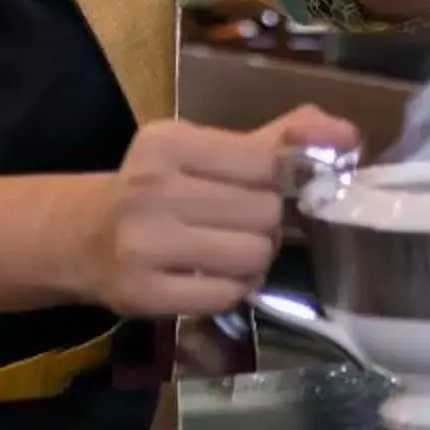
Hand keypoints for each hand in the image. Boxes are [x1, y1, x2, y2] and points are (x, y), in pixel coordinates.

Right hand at [69, 107, 358, 317]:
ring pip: (252, 256)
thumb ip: (276, 140)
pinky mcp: (143, 292)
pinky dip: (232, 289)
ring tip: (228, 252)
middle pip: (264, 213)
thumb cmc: (158, 187)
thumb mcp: (205, 150)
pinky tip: (212, 277)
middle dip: (265, 223)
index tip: (270, 189)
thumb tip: (345, 134)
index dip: (282, 182)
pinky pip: (226, 294)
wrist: (84, 237)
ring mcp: (144, 242)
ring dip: (253, 260)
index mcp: (169, 142)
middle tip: (238, 224)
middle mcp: (152, 188)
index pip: (266, 163)